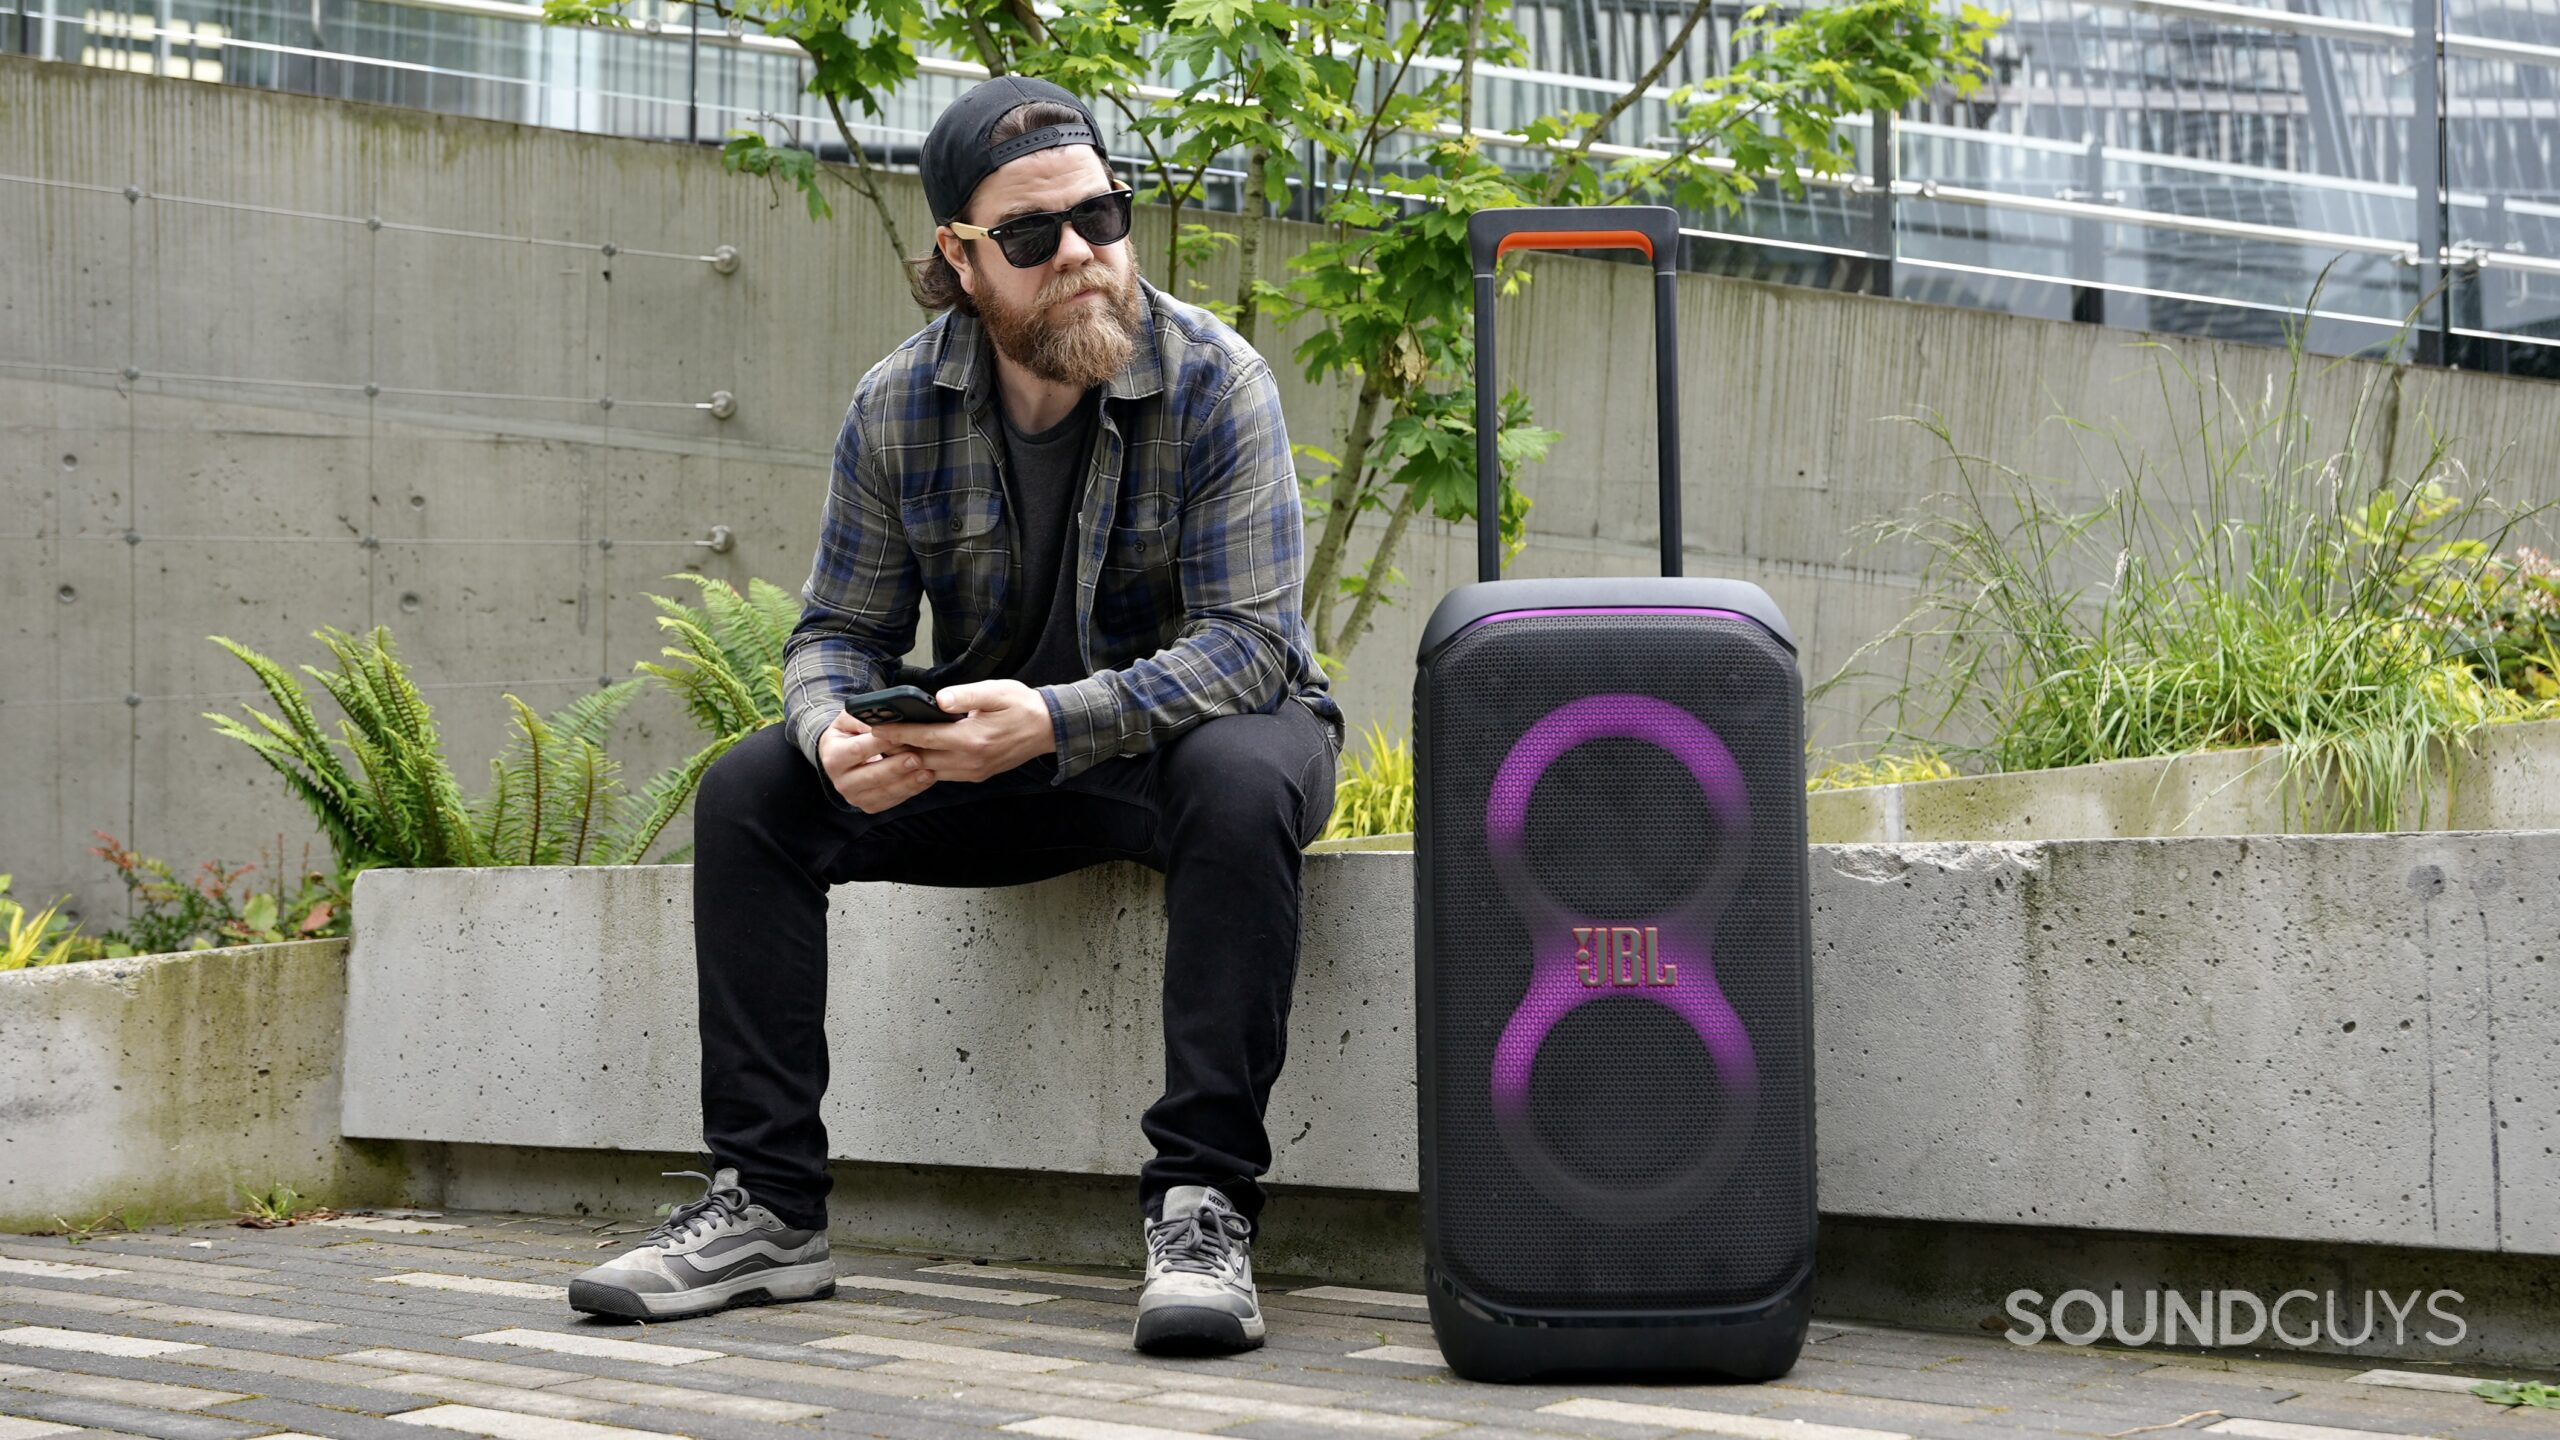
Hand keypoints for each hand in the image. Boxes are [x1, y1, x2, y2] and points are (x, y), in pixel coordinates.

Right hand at [817, 709, 935, 813]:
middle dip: (896, 767)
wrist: (842, 757)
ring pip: (884, 792)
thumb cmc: (850, 733)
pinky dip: (911, 790)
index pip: (858, 750)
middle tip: (918, 757)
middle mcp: (841, 781)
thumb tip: (884, 719)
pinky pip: (892, 800)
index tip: (901, 736)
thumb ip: (863, 717)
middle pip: (872, 775)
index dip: (880, 743)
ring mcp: (855, 797)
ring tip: (928, 770)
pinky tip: (925, 779)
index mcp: (833, 756)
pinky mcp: (869, 805)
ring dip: (908, 782)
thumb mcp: (849, 720)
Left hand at [868, 678, 1056, 783]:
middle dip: (895, 749)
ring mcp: (973, 771)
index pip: (925, 736)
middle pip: (922, 758)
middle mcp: (970, 760)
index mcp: (972, 739)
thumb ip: (966, 695)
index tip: (876, 726)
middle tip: (872, 739)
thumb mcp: (997, 692)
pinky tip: (914, 755)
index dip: (898, 732)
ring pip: (929, 770)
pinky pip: (943, 774)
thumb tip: (939, 698)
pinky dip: (925, 766)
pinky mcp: (976, 774)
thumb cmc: (1022, 706)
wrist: (1049, 728)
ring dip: (908, 760)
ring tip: (887, 747)